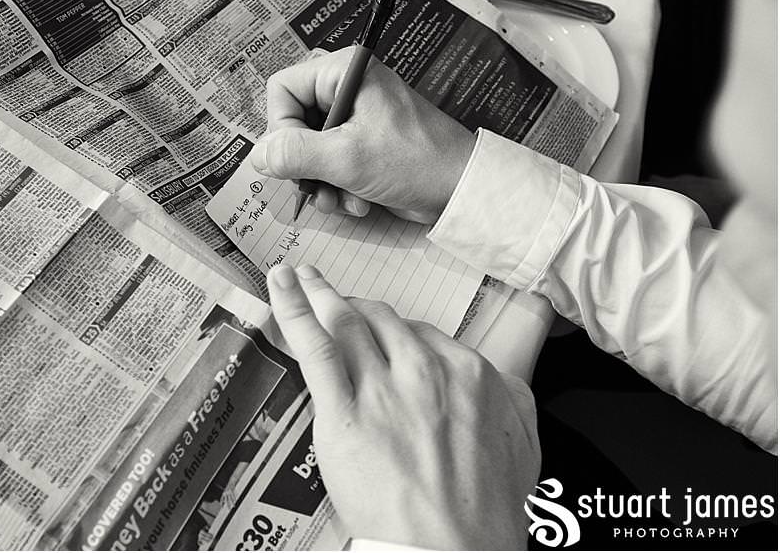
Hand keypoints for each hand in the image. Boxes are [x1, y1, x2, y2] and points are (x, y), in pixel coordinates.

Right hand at [251, 48, 475, 223]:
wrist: (461, 189)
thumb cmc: (416, 162)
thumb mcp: (345, 158)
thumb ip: (294, 154)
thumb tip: (258, 156)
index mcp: (344, 71)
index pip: (281, 89)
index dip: (281, 128)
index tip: (297, 158)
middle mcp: (348, 88)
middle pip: (292, 123)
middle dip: (303, 164)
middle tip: (317, 186)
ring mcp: (356, 117)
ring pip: (308, 149)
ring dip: (320, 182)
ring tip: (341, 200)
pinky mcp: (364, 143)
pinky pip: (329, 163)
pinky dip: (337, 186)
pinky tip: (357, 201)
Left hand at [267, 263, 539, 548]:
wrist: (451, 550)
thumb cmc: (485, 514)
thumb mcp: (522, 444)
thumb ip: (510, 399)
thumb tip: (497, 380)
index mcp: (468, 373)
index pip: (420, 334)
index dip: (393, 333)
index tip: (379, 332)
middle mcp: (423, 369)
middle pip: (380, 321)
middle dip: (355, 307)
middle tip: (335, 301)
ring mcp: (381, 388)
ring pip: (345, 322)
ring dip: (319, 293)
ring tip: (301, 278)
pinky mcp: (343, 411)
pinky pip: (315, 347)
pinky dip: (295, 309)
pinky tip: (281, 289)